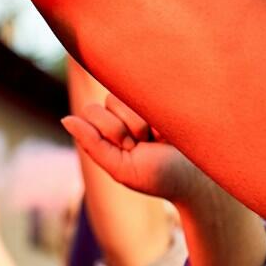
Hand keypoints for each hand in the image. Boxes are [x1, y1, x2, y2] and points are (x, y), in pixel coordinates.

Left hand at [61, 97, 210, 205]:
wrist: (200, 175)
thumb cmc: (159, 175)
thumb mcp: (120, 167)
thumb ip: (92, 144)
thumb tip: (65, 119)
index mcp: (105, 132)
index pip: (90, 112)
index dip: (109, 131)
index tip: (128, 150)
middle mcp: (120, 115)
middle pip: (105, 103)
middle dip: (124, 128)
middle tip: (143, 145)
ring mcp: (142, 103)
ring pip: (125, 95)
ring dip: (143, 120)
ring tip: (157, 136)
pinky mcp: (163, 96)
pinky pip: (149, 90)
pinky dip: (159, 112)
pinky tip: (169, 127)